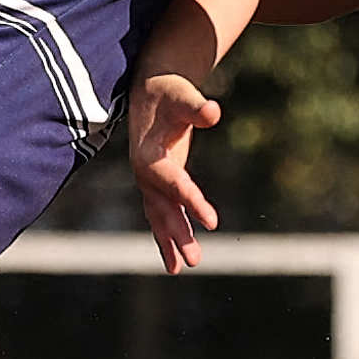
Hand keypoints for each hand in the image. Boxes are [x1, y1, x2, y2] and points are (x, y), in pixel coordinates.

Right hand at [127, 70, 224, 271]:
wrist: (149, 89)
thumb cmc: (169, 92)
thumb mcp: (182, 95)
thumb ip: (197, 107)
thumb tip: (213, 112)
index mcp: (149, 155)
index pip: (174, 183)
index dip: (193, 201)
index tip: (213, 222)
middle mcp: (144, 173)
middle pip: (163, 208)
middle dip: (178, 233)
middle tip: (195, 261)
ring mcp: (148, 180)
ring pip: (159, 216)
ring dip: (170, 241)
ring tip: (178, 269)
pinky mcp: (156, 184)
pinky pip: (159, 214)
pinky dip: (166, 235)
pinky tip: (173, 259)